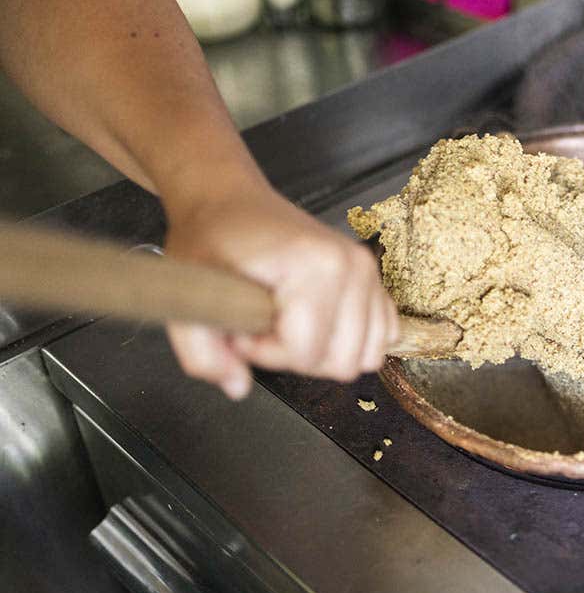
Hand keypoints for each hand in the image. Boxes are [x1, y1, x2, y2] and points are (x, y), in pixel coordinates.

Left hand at [163, 184, 400, 398]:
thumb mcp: (190, 294)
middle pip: (342, 362)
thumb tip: (238, 388)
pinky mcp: (375, 280)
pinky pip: (383, 336)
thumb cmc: (212, 240)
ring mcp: (370, 273)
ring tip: (289, 323)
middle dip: (296, 356)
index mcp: (317, 266)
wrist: (232, 204)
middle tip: (265, 325)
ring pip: (365, 357)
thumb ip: (201, 353)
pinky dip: (351, 341)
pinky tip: (319, 322)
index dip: (265, 352)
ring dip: (324, 352)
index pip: (306, 352)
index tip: (243, 324)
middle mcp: (355, 267)